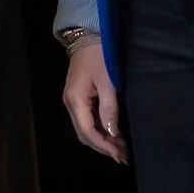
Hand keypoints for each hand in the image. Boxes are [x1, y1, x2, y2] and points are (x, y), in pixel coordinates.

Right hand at [64, 39, 124, 161]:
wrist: (87, 37)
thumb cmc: (99, 56)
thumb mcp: (107, 82)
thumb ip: (109, 109)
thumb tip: (113, 134)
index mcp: (75, 100)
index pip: (87, 132)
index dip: (104, 146)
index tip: (120, 155)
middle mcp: (70, 104)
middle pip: (84, 134)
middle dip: (103, 146)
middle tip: (123, 156)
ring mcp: (72, 101)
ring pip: (84, 129)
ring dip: (102, 139)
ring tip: (121, 147)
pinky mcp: (78, 97)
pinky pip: (86, 120)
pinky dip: (99, 130)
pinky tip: (113, 133)